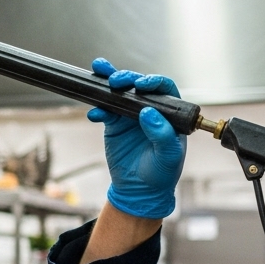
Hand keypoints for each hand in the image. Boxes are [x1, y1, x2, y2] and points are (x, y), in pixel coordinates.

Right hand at [86, 59, 185, 218]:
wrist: (139, 190)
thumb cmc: (161, 174)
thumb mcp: (168, 156)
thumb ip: (162, 135)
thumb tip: (149, 113)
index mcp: (169, 115)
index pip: (164, 90)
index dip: (153, 82)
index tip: (141, 85)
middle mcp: (151, 111)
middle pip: (139, 85)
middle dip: (127, 78)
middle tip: (117, 81)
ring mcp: (131, 116)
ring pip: (120, 92)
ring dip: (109, 82)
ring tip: (100, 73)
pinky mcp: (114, 124)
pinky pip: (105, 110)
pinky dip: (98, 108)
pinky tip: (95, 114)